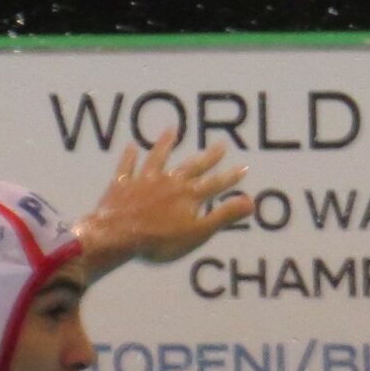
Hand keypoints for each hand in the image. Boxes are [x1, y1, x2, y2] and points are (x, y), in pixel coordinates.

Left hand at [77, 134, 250, 270]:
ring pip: (157, 158)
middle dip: (207, 157)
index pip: (215, 184)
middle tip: (221, 144)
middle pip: (191, 167)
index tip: (243, 167)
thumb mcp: (197, 232)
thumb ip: (223, 216)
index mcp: (188, 195)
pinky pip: (126, 167)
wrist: (118, 235)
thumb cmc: (160, 240)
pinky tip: (131, 146)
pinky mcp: (122, 185)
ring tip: (171, 130)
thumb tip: (251, 202)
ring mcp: (144, 181)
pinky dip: (129, 157)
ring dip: (165, 144)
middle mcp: (169, 182)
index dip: (230, 177)